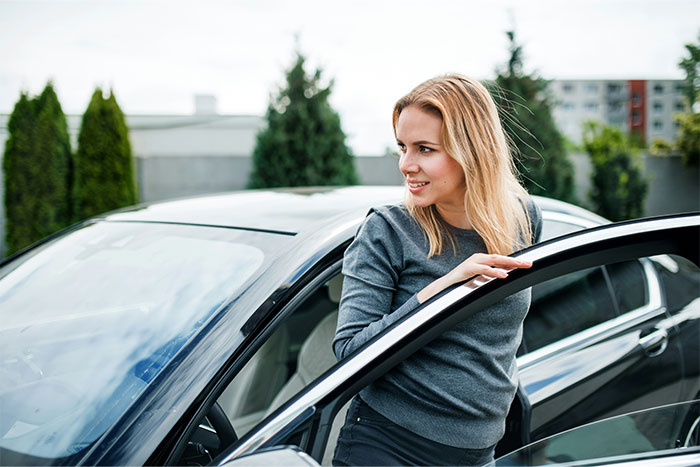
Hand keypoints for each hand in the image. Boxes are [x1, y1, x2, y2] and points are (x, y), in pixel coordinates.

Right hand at [417, 254, 531, 303]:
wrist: (443, 287)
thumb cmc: (461, 283)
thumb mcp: (479, 279)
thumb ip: (491, 276)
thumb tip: (505, 276)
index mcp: (482, 260)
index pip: (502, 259)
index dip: (515, 261)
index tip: (528, 264)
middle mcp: (478, 258)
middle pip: (500, 257)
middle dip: (515, 260)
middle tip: (529, 263)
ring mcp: (472, 262)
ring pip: (493, 260)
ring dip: (508, 263)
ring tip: (520, 266)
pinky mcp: (467, 268)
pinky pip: (483, 269)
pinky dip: (493, 271)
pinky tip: (503, 275)